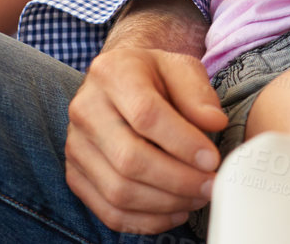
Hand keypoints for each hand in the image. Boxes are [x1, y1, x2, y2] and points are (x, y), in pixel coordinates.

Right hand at [65, 46, 227, 233]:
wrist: (120, 81)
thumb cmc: (154, 76)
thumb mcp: (180, 68)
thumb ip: (198, 94)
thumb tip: (214, 124)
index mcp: (111, 73)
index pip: (146, 115)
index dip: (182, 143)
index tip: (212, 159)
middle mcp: (85, 109)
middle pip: (129, 159)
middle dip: (178, 180)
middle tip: (210, 185)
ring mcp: (75, 145)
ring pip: (118, 191)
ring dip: (166, 203)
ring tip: (198, 197)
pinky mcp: (75, 174)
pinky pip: (109, 211)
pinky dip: (147, 220)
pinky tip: (176, 211)